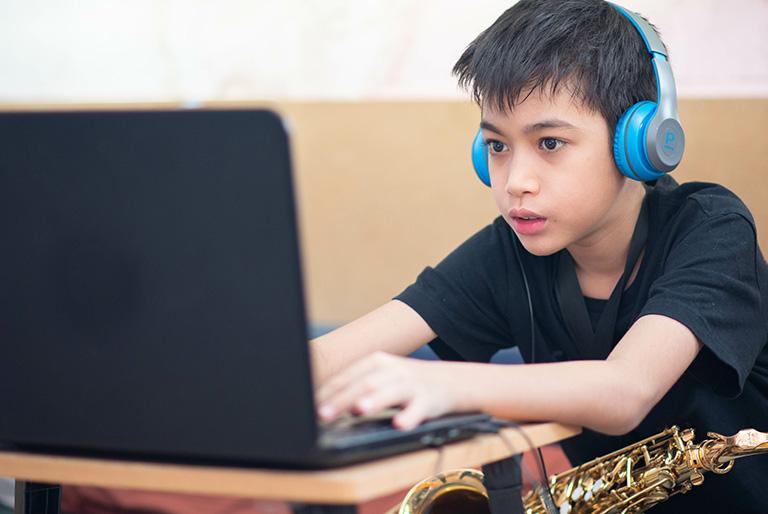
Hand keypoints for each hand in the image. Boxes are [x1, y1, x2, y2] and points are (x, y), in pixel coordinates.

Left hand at [315, 351, 461, 430]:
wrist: (449, 382)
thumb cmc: (405, 384)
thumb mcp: (380, 378)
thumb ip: (354, 388)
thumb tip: (321, 405)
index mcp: (376, 362)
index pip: (348, 376)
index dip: (329, 391)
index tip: (310, 406)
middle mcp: (393, 370)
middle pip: (365, 383)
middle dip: (343, 399)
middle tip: (324, 414)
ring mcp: (411, 383)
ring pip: (391, 391)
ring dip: (375, 400)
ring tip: (360, 409)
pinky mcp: (428, 400)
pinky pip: (419, 409)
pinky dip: (410, 416)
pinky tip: (400, 424)